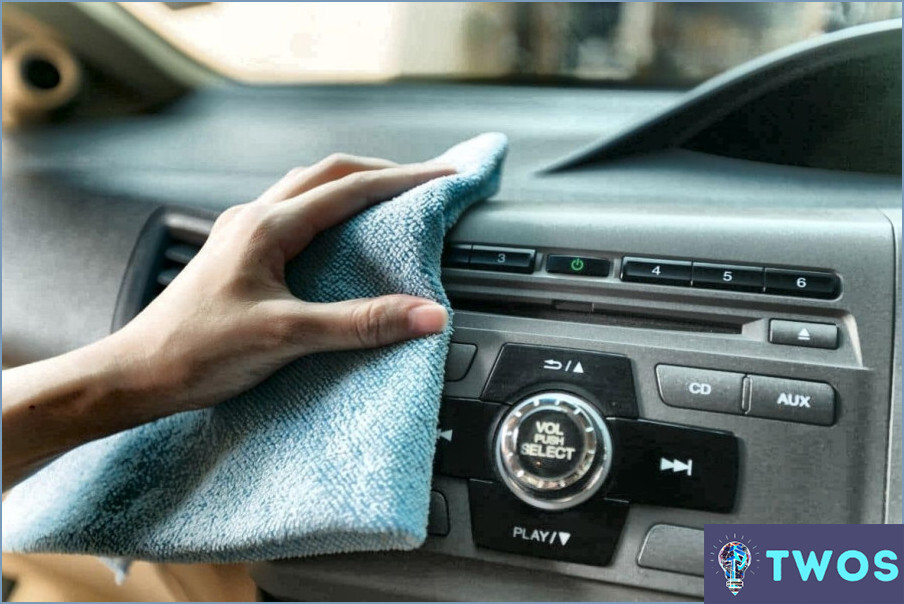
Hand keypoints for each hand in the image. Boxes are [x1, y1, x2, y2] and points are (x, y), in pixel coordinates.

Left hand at [111, 154, 454, 414]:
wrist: (137, 373)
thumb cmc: (197, 352)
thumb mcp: (287, 336)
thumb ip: (360, 323)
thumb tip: (427, 314)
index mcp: (266, 227)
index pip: (350, 188)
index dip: (404, 181)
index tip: (443, 178)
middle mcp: (253, 219)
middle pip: (328, 174)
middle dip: (381, 172)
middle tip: (424, 182)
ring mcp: (242, 233)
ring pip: (306, 189)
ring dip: (351, 186)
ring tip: (389, 199)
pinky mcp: (237, 255)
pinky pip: (291, 214)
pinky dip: (326, 210)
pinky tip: (336, 235)